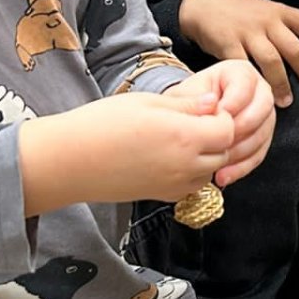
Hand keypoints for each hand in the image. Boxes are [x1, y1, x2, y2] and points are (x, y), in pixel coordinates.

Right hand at [20, 89, 234, 215]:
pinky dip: (190, 172)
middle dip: (217, 136)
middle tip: (195, 121)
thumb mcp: (147, 102)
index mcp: (185, 136)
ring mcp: (175, 185)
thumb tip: (213, 102)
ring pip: (210, 171)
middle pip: (224, 152)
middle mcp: (186, 165)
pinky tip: (168, 157)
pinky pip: (191, 185)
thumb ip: (186, 105)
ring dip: (206, 156)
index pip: (228, 129)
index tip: (205, 108)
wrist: (70, 161)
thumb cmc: (102, 124)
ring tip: (179, 139)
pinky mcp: (162, 197)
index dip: (222, 116)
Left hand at [162, 60, 274, 185]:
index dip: (233, 102)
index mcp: (239, 72)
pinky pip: (259, 153)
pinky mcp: (262, 137)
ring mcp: (263, 115)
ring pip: (263, 133)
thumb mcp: (186, 96)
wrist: (188, 119)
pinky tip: (225, 175)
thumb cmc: (187, 103)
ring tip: (218, 163)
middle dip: (241, 129)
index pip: (245, 85)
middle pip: (263, 108)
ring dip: (241, 152)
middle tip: (220, 142)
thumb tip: (210, 106)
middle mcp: (258, 90)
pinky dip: (242, 167)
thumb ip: (196, 99)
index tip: (218, 116)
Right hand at [179, 0, 298, 109]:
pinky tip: (256, 94)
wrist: (200, 4)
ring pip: (272, 61)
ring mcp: (248, 32)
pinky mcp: (228, 44)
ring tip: (286, 101)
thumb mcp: (263, 10)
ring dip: (282, 84)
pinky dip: (252, 82)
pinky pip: (244, 67)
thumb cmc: (235, 12)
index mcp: (280, 11)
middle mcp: (267, 21)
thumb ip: (281, 27)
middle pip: (295, 49)